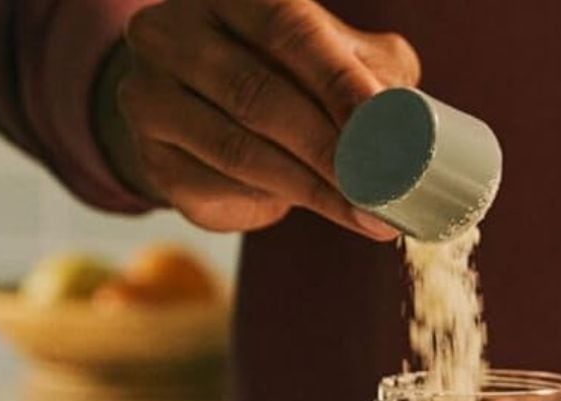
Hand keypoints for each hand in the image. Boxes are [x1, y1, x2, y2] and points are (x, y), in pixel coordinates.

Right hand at [106, 0, 417, 237]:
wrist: (197, 106)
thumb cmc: (281, 70)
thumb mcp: (331, 53)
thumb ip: (369, 68)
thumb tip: (412, 118)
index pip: (285, 28)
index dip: (336, 78)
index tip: (384, 124)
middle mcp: (172, 33)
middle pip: (257, 94)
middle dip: (329, 147)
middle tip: (383, 186)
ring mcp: (149, 96)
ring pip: (236, 149)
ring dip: (310, 188)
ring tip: (365, 212)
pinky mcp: (151, 157)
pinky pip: (216, 185)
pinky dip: (273, 201)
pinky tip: (318, 209)